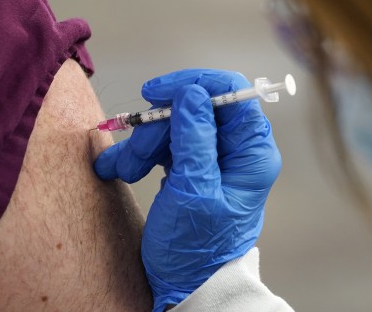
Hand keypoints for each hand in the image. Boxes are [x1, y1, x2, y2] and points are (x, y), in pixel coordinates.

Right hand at [94, 69, 281, 311]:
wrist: (189, 285)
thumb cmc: (198, 247)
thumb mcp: (194, 190)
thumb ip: (195, 138)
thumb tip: (192, 93)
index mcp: (251, 152)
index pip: (232, 94)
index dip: (192, 86)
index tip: (156, 93)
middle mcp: (237, 150)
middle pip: (195, 110)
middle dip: (158, 127)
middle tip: (132, 155)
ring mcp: (214, 159)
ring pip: (175, 127)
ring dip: (143, 144)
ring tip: (121, 169)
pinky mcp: (194, 169)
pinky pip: (167, 146)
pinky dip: (143, 154)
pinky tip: (121, 168)